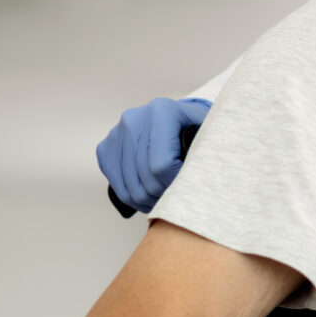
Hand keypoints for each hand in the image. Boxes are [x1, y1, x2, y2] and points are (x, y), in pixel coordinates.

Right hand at [96, 97, 211, 212]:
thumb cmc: (196, 129)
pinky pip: (116, 183)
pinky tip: (149, 200)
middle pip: (145, 176)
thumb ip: (208, 150)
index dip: (175, 184)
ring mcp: (116, 133)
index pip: (162, 164)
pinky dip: (132, 199)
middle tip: (177, 202)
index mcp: (161, 111)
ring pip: (129, 185)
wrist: (175, 118)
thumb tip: (199, 182)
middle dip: (163, 196)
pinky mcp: (105, 147)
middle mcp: (134, 119)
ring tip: (165, 205)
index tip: (187, 189)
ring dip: (148, 202)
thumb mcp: (209, 132)